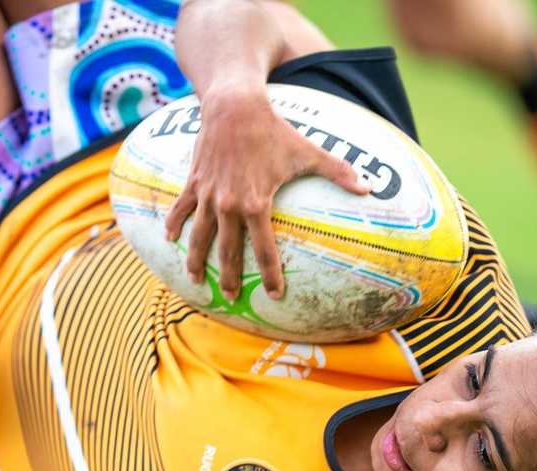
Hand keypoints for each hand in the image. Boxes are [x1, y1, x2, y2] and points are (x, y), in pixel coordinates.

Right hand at [164, 83, 368, 300]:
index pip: (263, 250)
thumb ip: (338, 172)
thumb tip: (368, 189)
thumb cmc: (274, 130)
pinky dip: (173, 223)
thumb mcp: (308, 152)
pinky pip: (181, 208)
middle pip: (227, 251)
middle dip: (229, 278)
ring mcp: (208, 195)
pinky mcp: (194, 182)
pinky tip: (168, 238)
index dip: (270, 275)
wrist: (235, 108)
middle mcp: (229, 205)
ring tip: (195, 279)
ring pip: (199, 236)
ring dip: (196, 260)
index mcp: (256, 204)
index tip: (274, 295)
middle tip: (231, 297)